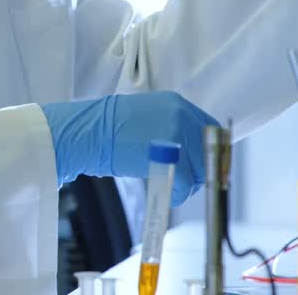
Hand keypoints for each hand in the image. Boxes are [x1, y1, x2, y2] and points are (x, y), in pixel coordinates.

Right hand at [40, 91, 218, 205]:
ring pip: (199, 168)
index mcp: (176, 103)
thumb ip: (170, 127)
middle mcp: (181, 114)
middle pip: (207, 150)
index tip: (206, 165)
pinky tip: (169, 193)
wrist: (88, 132)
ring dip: (189, 183)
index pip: (209, 128)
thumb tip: (186, 151)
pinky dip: (180, 193)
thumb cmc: (108, 129)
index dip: (209, 150)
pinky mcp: (170, 155)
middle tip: (184, 180)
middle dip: (199, 170)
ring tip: (171, 186)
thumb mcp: (145, 117)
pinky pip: (186, 182)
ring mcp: (176, 133)